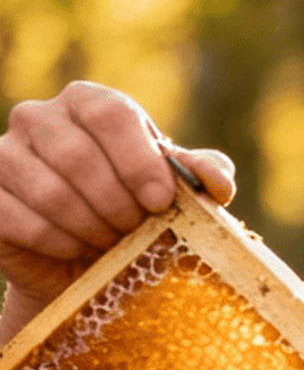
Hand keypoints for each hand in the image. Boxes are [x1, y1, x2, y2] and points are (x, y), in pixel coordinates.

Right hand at [0, 81, 233, 323]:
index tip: (161, 202)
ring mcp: (4, 153)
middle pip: (78, 155)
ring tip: (110, 243)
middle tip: (135, 231)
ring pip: (49, 191)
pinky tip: (76, 250)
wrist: (88, 266)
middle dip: (117, 205)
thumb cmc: (140, 219)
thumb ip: (202, 178)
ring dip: (90, 228)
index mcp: (89, 103)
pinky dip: (57, 242)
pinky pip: (18, 218)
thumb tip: (217, 181)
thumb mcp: (178, 195)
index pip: (111, 113)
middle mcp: (39, 117)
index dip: (139, 161)